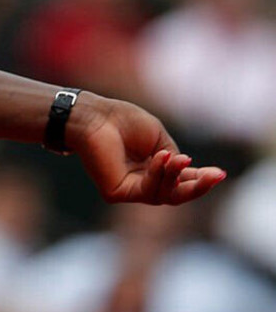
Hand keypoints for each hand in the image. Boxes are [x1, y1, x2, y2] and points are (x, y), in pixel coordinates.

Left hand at [70, 94, 225, 204]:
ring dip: (177, 176)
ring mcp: (129, 188)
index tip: (220, 173)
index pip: (179, 180)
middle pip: (175, 193)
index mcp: (151, 167)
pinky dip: (159, 175)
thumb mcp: (158, 137)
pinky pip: (148, 191)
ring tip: (180, 158)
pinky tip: (164, 158)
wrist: (93, 116)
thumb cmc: (121, 120)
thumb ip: (173, 156)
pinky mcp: (117, 193)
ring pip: (165, 195)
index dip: (200, 178)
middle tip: (216, 176)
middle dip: (198, 186)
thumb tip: (188, 170)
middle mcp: (141, 181)